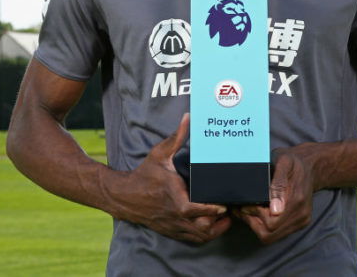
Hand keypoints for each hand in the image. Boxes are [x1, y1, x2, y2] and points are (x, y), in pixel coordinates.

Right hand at [112, 113, 230, 243]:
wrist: (125, 196)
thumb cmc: (145, 174)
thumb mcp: (160, 154)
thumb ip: (176, 137)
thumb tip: (188, 117)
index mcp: (174, 198)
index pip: (196, 210)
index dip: (213, 210)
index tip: (225, 205)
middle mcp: (175, 216)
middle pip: (203, 229)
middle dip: (219, 223)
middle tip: (231, 210)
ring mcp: (174, 226)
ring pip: (200, 237)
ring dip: (214, 231)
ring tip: (225, 219)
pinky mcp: (172, 231)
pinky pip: (193, 240)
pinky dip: (204, 235)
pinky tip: (212, 225)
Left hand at [234, 148, 314, 244]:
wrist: (311, 166)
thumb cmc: (293, 161)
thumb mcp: (283, 162)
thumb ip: (278, 184)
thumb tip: (275, 210)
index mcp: (297, 200)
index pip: (271, 223)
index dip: (254, 216)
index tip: (246, 204)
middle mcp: (301, 214)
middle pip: (269, 234)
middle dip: (253, 222)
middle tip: (244, 207)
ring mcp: (302, 220)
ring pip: (272, 236)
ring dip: (257, 225)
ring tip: (249, 209)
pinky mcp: (300, 223)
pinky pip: (278, 233)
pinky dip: (265, 226)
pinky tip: (259, 212)